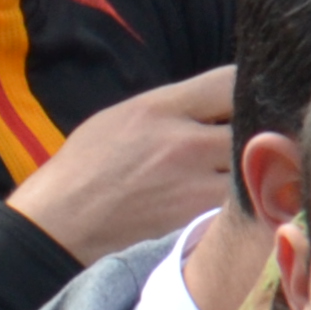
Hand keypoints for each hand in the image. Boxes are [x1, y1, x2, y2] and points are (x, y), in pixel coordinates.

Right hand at [6, 66, 233, 264]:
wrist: (54, 229)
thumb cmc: (79, 174)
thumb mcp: (116, 120)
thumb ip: (170, 109)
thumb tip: (214, 104)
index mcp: (157, 108)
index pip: (231, 80)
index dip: (247, 89)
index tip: (248, 102)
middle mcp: (180, 141)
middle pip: (253, 122)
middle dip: (256, 130)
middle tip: (254, 142)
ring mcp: (191, 183)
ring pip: (253, 165)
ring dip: (253, 169)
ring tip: (245, 175)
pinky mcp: (197, 221)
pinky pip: (241, 202)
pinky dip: (242, 201)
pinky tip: (230, 204)